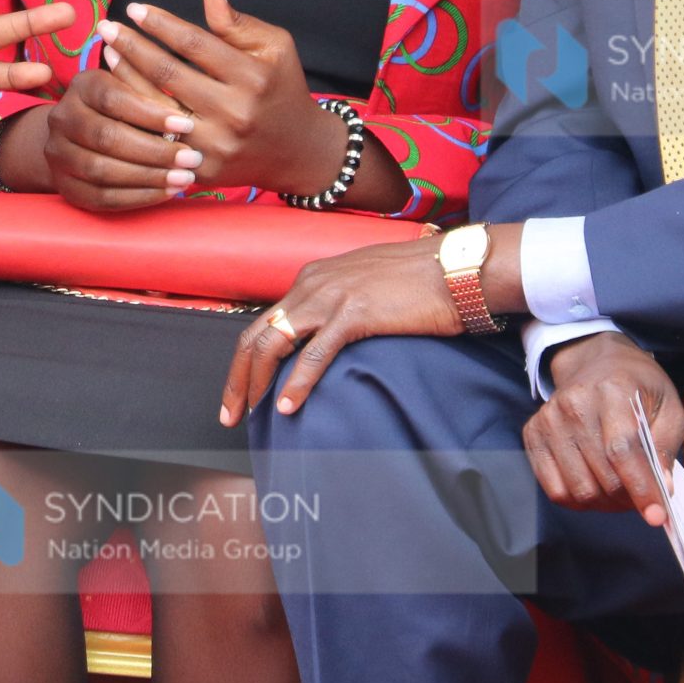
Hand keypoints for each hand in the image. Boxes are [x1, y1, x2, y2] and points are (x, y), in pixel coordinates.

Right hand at [6, 72, 202, 212]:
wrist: (79, 136)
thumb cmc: (122, 108)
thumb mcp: (133, 88)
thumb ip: (151, 90)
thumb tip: (185, 96)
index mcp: (82, 86)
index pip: (113, 98)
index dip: (151, 114)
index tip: (187, 125)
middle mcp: (62, 118)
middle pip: (106, 137)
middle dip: (154, 151)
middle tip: (192, 158)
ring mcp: (58, 154)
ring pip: (102, 170)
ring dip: (149, 177)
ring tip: (184, 178)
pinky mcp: (66, 186)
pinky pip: (101, 197)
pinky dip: (137, 197)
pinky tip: (167, 193)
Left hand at [100, 0, 344, 197]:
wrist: (297, 152)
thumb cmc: (281, 88)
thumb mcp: (275, 47)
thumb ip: (236, 21)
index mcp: (253, 77)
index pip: (194, 43)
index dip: (160, 23)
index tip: (134, 8)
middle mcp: (234, 113)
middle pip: (168, 73)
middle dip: (131, 46)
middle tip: (105, 26)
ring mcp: (216, 146)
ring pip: (155, 107)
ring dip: (125, 77)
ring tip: (108, 52)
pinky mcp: (202, 170)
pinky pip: (156, 139)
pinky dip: (134, 114)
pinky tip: (118, 93)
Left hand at [220, 238, 461, 424]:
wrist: (454, 268)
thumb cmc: (418, 282)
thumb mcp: (364, 287)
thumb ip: (338, 307)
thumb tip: (324, 339)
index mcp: (312, 278)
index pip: (263, 322)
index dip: (246, 360)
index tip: (241, 392)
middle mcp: (312, 284)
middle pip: (255, 335)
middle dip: (237, 377)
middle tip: (229, 413)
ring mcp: (330, 298)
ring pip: (273, 343)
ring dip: (254, 383)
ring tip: (248, 414)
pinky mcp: (352, 314)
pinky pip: (313, 354)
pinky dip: (296, 383)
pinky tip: (287, 407)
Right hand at [527, 331, 683, 525]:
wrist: (595, 362)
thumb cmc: (637, 387)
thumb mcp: (669, 407)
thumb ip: (666, 447)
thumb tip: (662, 489)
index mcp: (612, 390)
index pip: (622, 450)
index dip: (640, 487)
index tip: (657, 516)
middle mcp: (574, 404)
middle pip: (602, 476)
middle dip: (627, 499)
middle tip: (641, 497)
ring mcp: (548, 419)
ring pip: (578, 489)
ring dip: (604, 504)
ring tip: (619, 491)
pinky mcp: (533, 434)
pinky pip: (554, 489)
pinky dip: (578, 501)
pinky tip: (594, 487)